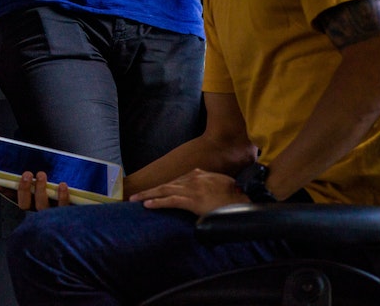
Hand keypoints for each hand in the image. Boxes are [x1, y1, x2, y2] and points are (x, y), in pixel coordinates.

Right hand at [0, 172, 70, 210]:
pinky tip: (62, 185)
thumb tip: (24, 168)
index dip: (4, 192)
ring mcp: (52, 217)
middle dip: (24, 189)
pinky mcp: (67, 216)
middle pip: (25, 205)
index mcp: (32, 207)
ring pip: (42, 206)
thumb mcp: (48, 191)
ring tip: (42, 175)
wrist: (84, 223)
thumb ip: (36, 183)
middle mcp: (40, 214)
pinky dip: (62, 196)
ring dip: (40, 190)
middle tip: (27, 174)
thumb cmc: (63, 201)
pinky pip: (63, 208)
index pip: (14, 199)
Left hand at [128, 168, 246, 215]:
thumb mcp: (220, 184)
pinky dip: (158, 202)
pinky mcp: (193, 200)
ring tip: (134, 200)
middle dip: (149, 190)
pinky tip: (147, 205)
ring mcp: (192, 189)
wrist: (246, 197)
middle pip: (166, 184)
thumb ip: (208, 185)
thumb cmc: (236, 194)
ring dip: (147, 196)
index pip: (175, 181)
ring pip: (164, 191)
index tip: (151, 192)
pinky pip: (171, 201)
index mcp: (198, 175)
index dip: (162, 187)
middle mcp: (192, 179)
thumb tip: (203, 192)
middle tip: (134, 196)